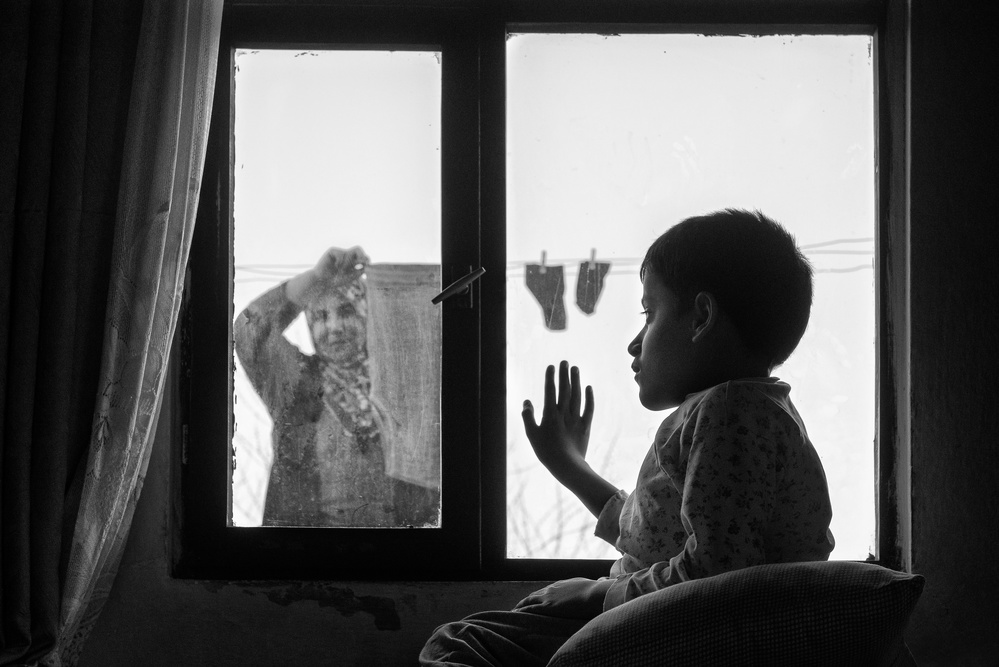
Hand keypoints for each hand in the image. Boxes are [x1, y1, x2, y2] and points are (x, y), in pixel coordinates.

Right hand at [313, 246, 367, 288]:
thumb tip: (369, 264)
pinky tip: (335, 267)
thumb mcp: (351, 276)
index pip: (362, 256)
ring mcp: (339, 252)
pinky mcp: (332, 251)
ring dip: (347, 264)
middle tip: (363, 261)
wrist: (323, 282)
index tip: (368, 263)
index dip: (366, 258)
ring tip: (341, 271)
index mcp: (352, 261)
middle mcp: (346, 256)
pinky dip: (340, 262)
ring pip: (349, 253)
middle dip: (361, 254)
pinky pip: (341, 254)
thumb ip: (360, 270)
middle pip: (358, 249)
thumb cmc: (336, 280)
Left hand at [513, 577, 611, 619]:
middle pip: (535, 594)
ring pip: (529, 601)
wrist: (594, 593)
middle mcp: (552, 589)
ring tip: (514, 611)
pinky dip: (521, 610)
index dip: (539, 596)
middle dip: (527, 600)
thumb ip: (589, 587)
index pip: (546, 590)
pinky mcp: (548, 606)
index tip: (534, 600)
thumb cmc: (595, 591)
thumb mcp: (590, 586)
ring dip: (520, 605)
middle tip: (519, 606)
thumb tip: (601, 582)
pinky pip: (530, 608)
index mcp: (561, 584)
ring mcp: (549, 597)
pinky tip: (515, 613)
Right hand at [522, 361, 594, 482]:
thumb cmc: (546, 451)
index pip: (550, 391)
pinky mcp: (585, 426)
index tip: (551, 366)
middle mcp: (563, 413)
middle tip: (565, 362)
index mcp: (549, 414)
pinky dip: (589, 397)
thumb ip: (527, 417)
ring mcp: (576, 419)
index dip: (550, 378)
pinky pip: (589, 409)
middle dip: (564, 375)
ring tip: (576, 369)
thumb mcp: (531, 434)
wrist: (566, 465)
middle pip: (564, 390)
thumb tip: (526, 402)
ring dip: (576, 381)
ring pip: (577, 396)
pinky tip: (589, 387)